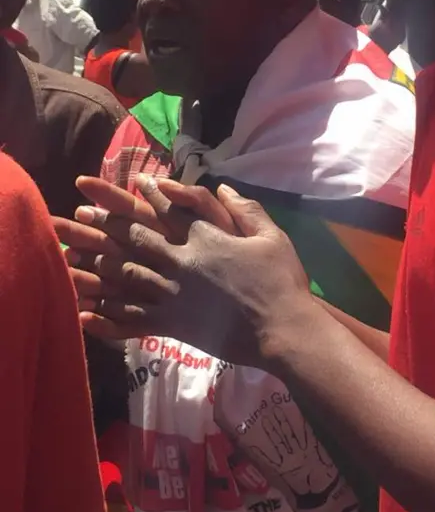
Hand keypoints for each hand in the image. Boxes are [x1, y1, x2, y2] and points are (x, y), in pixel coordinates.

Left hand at [55, 176, 316, 367]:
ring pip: (127, 276)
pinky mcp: (172, 325)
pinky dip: (107, 317)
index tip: (135, 182)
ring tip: (74, 255)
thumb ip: (247, 210)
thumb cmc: (281, 281)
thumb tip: (223, 186)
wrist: (282, 329)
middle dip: (108, 225)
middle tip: (83, 214)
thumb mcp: (272, 237)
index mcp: (206, 239)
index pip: (171, 211)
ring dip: (99, 264)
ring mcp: (173, 295)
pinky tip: (85, 314)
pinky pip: (133, 319)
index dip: (153, 195)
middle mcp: (182, 263)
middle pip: (138, 239)